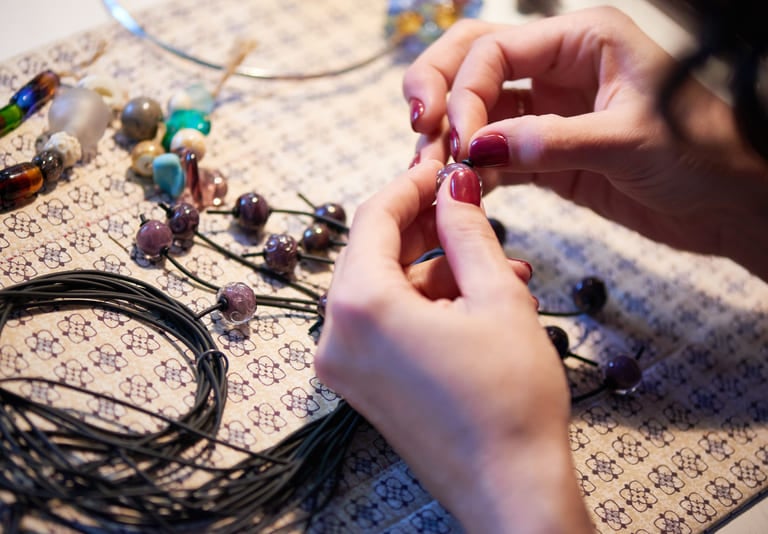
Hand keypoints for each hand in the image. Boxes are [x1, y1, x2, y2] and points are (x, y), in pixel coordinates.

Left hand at [314, 161, 590, 532]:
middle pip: (373, 252)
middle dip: (424, 227)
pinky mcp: (361, 385)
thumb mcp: (497, 297)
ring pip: (384, 289)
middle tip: (467, 207)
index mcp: (360, 306)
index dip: (411, 184)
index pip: (374, 218)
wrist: (511, 491)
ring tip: (497, 264)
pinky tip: (476, 299)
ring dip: (434, 269)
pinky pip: (385, 324)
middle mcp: (335, 335)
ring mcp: (344, 365)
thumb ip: (467, 230)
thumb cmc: (510, 400)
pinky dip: (424, 305)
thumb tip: (455, 185)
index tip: (441, 166)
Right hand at [404, 7, 767, 279]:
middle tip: (419, 129)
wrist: (730, 204)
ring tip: (432, 169)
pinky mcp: (545, 155)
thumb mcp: (630, 140)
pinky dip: (472, 169)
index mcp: (582, 40)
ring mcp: (547, 113)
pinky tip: (459, 187)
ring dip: (449, 137)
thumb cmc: (705, 155)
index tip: (463, 139)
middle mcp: (558, 69)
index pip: (495, 49)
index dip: (466, 91)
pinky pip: (494, 154)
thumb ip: (552, 142)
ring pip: (477, 112)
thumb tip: (480, 149)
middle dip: (438, 92)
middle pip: (472, 64)